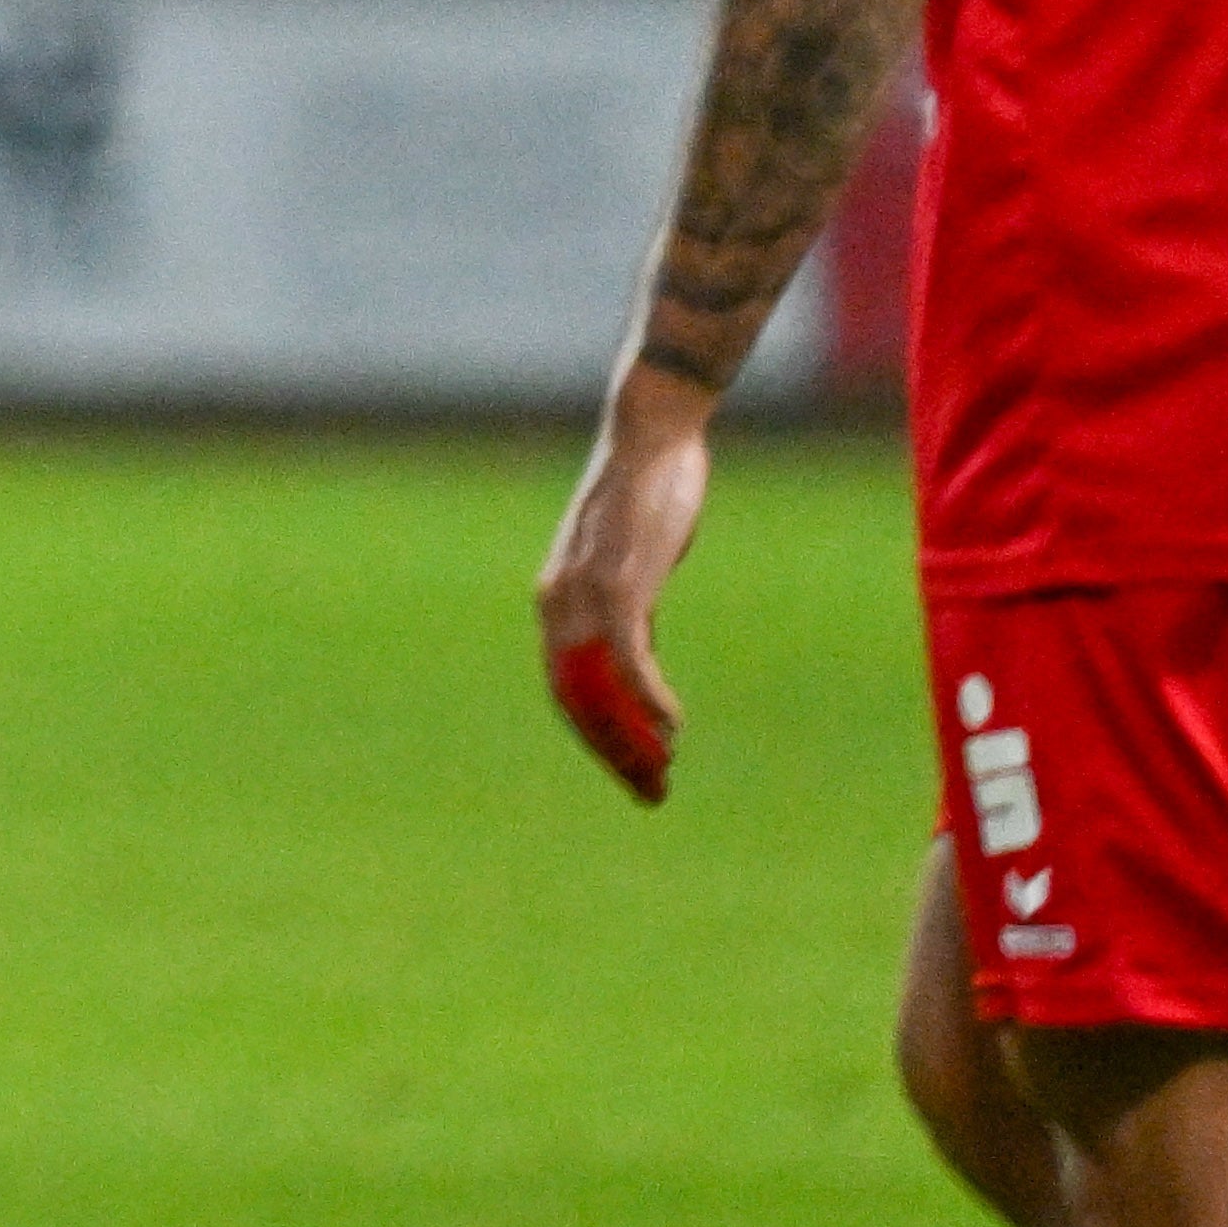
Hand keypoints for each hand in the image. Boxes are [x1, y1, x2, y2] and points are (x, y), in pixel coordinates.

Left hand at [532, 379, 713, 803]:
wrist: (650, 434)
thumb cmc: (645, 495)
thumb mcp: (630, 565)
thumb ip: (627, 610)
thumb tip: (637, 657)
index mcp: (555, 600)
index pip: (567, 689)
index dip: (598, 737)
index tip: (632, 770)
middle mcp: (558, 602)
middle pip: (578, 701)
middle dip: (614, 753)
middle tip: (650, 792)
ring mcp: (584, 593)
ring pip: (598, 689)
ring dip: (632, 738)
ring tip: (662, 772)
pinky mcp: (617, 582)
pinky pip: (628, 658)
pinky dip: (649, 697)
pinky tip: (672, 724)